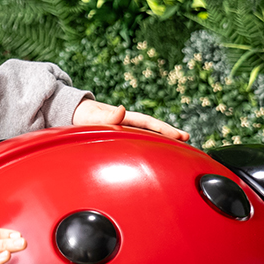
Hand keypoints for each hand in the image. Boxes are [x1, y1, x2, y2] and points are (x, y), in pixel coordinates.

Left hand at [72, 98, 189, 141]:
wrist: (75, 114)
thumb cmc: (83, 116)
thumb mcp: (92, 116)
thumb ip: (106, 116)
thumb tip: (122, 109)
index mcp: (125, 118)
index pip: (149, 124)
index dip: (165, 130)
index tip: (180, 136)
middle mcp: (129, 123)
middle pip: (154, 129)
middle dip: (171, 134)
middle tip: (187, 140)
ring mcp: (126, 130)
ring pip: (149, 135)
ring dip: (164, 141)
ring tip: (181, 147)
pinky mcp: (122, 137)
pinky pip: (140, 142)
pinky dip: (152, 146)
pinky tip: (160, 154)